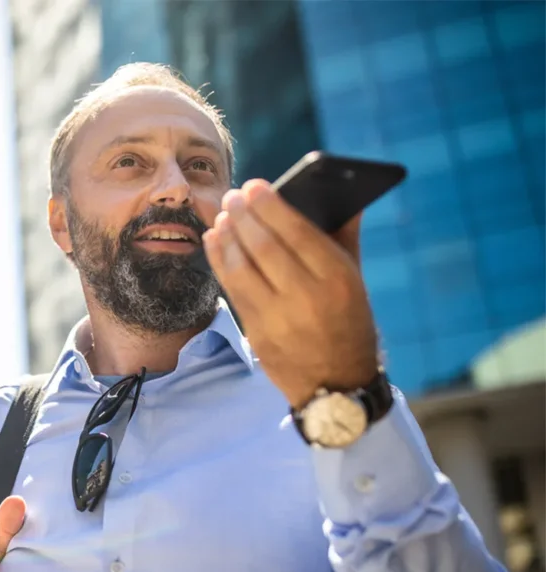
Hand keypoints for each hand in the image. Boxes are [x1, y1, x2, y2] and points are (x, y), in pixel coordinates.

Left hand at [202, 179, 378, 408]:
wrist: (335, 385)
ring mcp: (277, 319)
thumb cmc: (349, 324)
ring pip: (241, 268)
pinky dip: (220, 262)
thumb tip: (344, 195)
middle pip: (264, 247)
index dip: (270, 206)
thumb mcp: (355, 281)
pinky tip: (215, 242)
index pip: (297, 232)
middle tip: (232, 196)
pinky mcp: (256, 334)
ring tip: (221, 217)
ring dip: (226, 238)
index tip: (255, 186)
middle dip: (243, 216)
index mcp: (336, 279)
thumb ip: (345, 237)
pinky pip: (232, 291)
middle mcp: (305, 297)